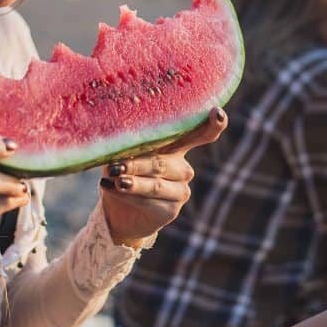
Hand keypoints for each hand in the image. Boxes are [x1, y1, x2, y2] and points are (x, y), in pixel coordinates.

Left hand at [98, 107, 227, 246]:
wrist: (117, 213)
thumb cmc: (119, 173)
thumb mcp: (121, 153)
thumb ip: (127, 144)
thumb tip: (118, 136)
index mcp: (175, 146)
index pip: (200, 134)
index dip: (212, 124)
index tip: (216, 113)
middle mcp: (182, 167)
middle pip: (162, 162)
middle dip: (137, 164)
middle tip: (115, 166)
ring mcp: (181, 189)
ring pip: (155, 184)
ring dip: (133, 182)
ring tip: (116, 180)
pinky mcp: (172, 209)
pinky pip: (149, 201)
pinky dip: (126, 195)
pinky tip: (110, 188)